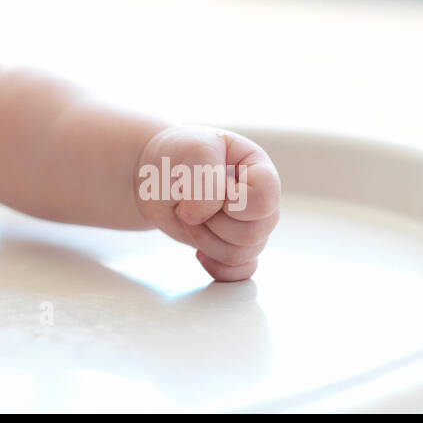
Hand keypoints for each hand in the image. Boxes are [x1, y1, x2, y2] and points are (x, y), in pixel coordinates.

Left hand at [134, 125, 280, 281]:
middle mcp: (260, 200)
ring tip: (189, 216)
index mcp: (258, 168)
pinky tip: (198, 251)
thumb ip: (204, 180)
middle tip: (190, 202)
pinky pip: (239, 271)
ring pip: (242, 253)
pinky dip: (215, 266)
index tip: (213, 187)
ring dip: (205, 238)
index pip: (265, 198)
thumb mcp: (192, 151)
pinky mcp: (235, 247)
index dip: (235, 200)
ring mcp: (250, 226)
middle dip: (212, 221)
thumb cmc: (178, 156)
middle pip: (253, 232)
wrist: (158, 177)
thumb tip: (201, 217)